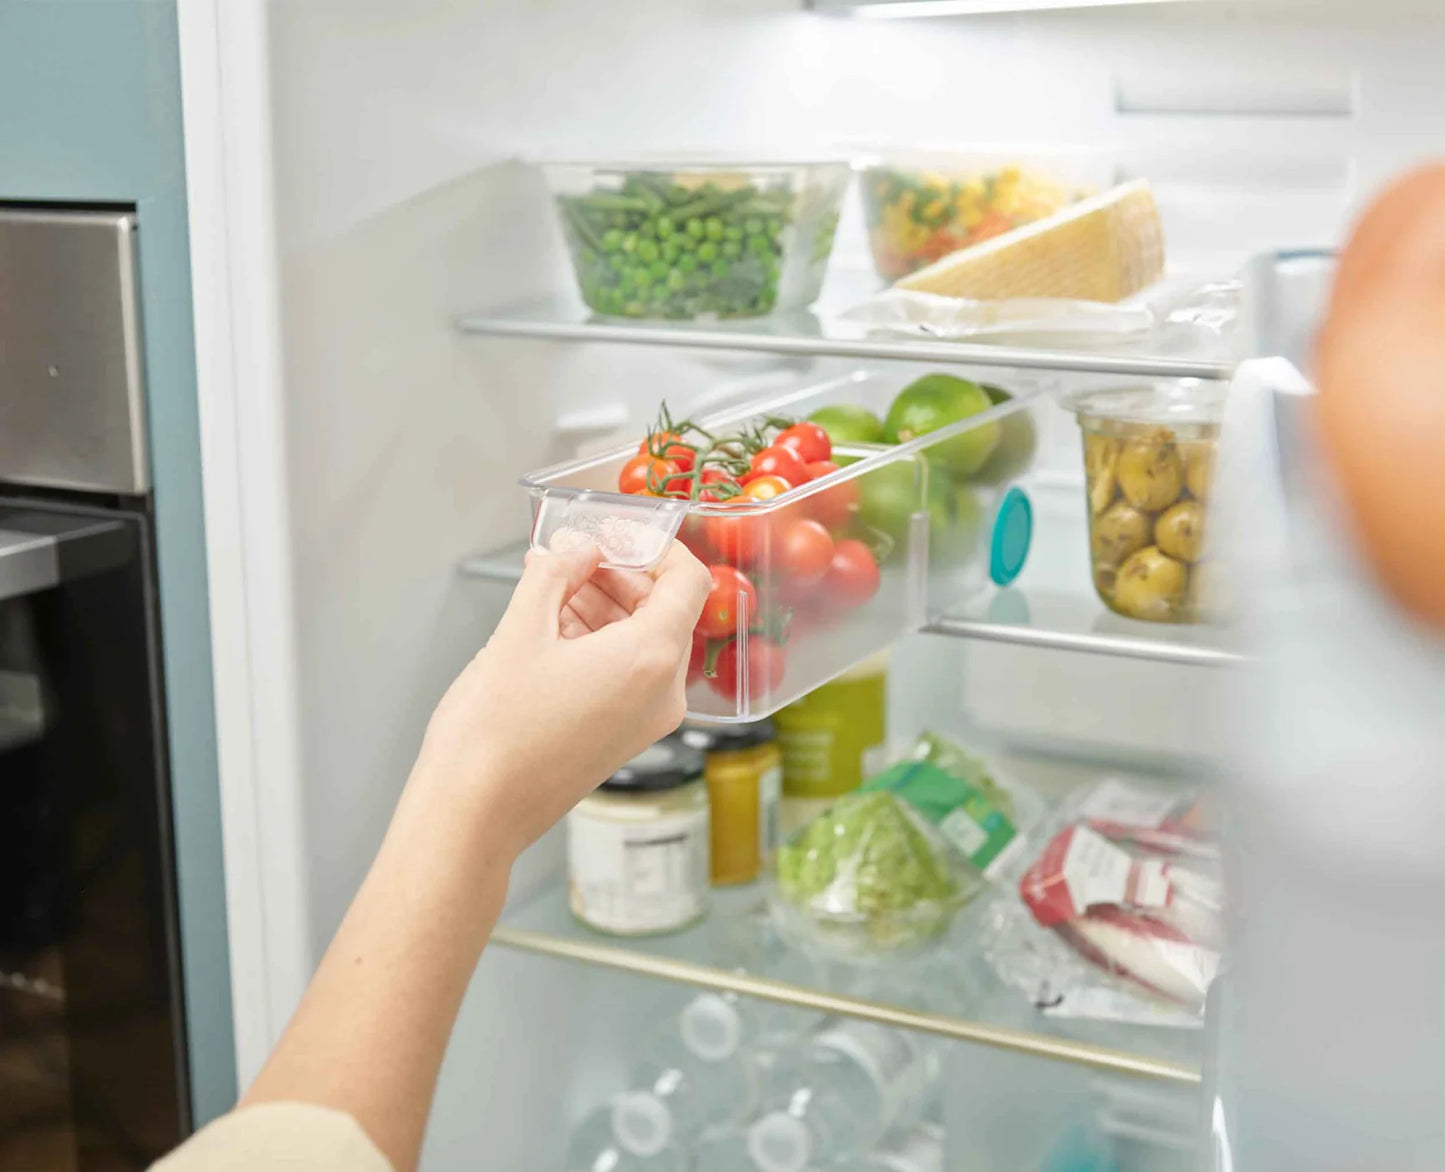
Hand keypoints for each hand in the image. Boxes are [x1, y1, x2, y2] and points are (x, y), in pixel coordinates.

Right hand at [410, 541, 711, 857]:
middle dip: (619, 573)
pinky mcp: (624, 736)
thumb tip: (578, 549)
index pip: (688, 580)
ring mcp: (646, 720)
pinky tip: (552, 622)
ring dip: (604, 604)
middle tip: (572, 550)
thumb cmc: (494, 733)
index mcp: (651, 659)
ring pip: (643, 640)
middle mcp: (663, 693)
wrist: (475, 812)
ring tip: (551, 582)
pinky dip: (599, 640)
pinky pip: (628, 672)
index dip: (654, 545)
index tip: (616, 531)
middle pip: (664, 609)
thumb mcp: (520, 629)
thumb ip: (557, 572)